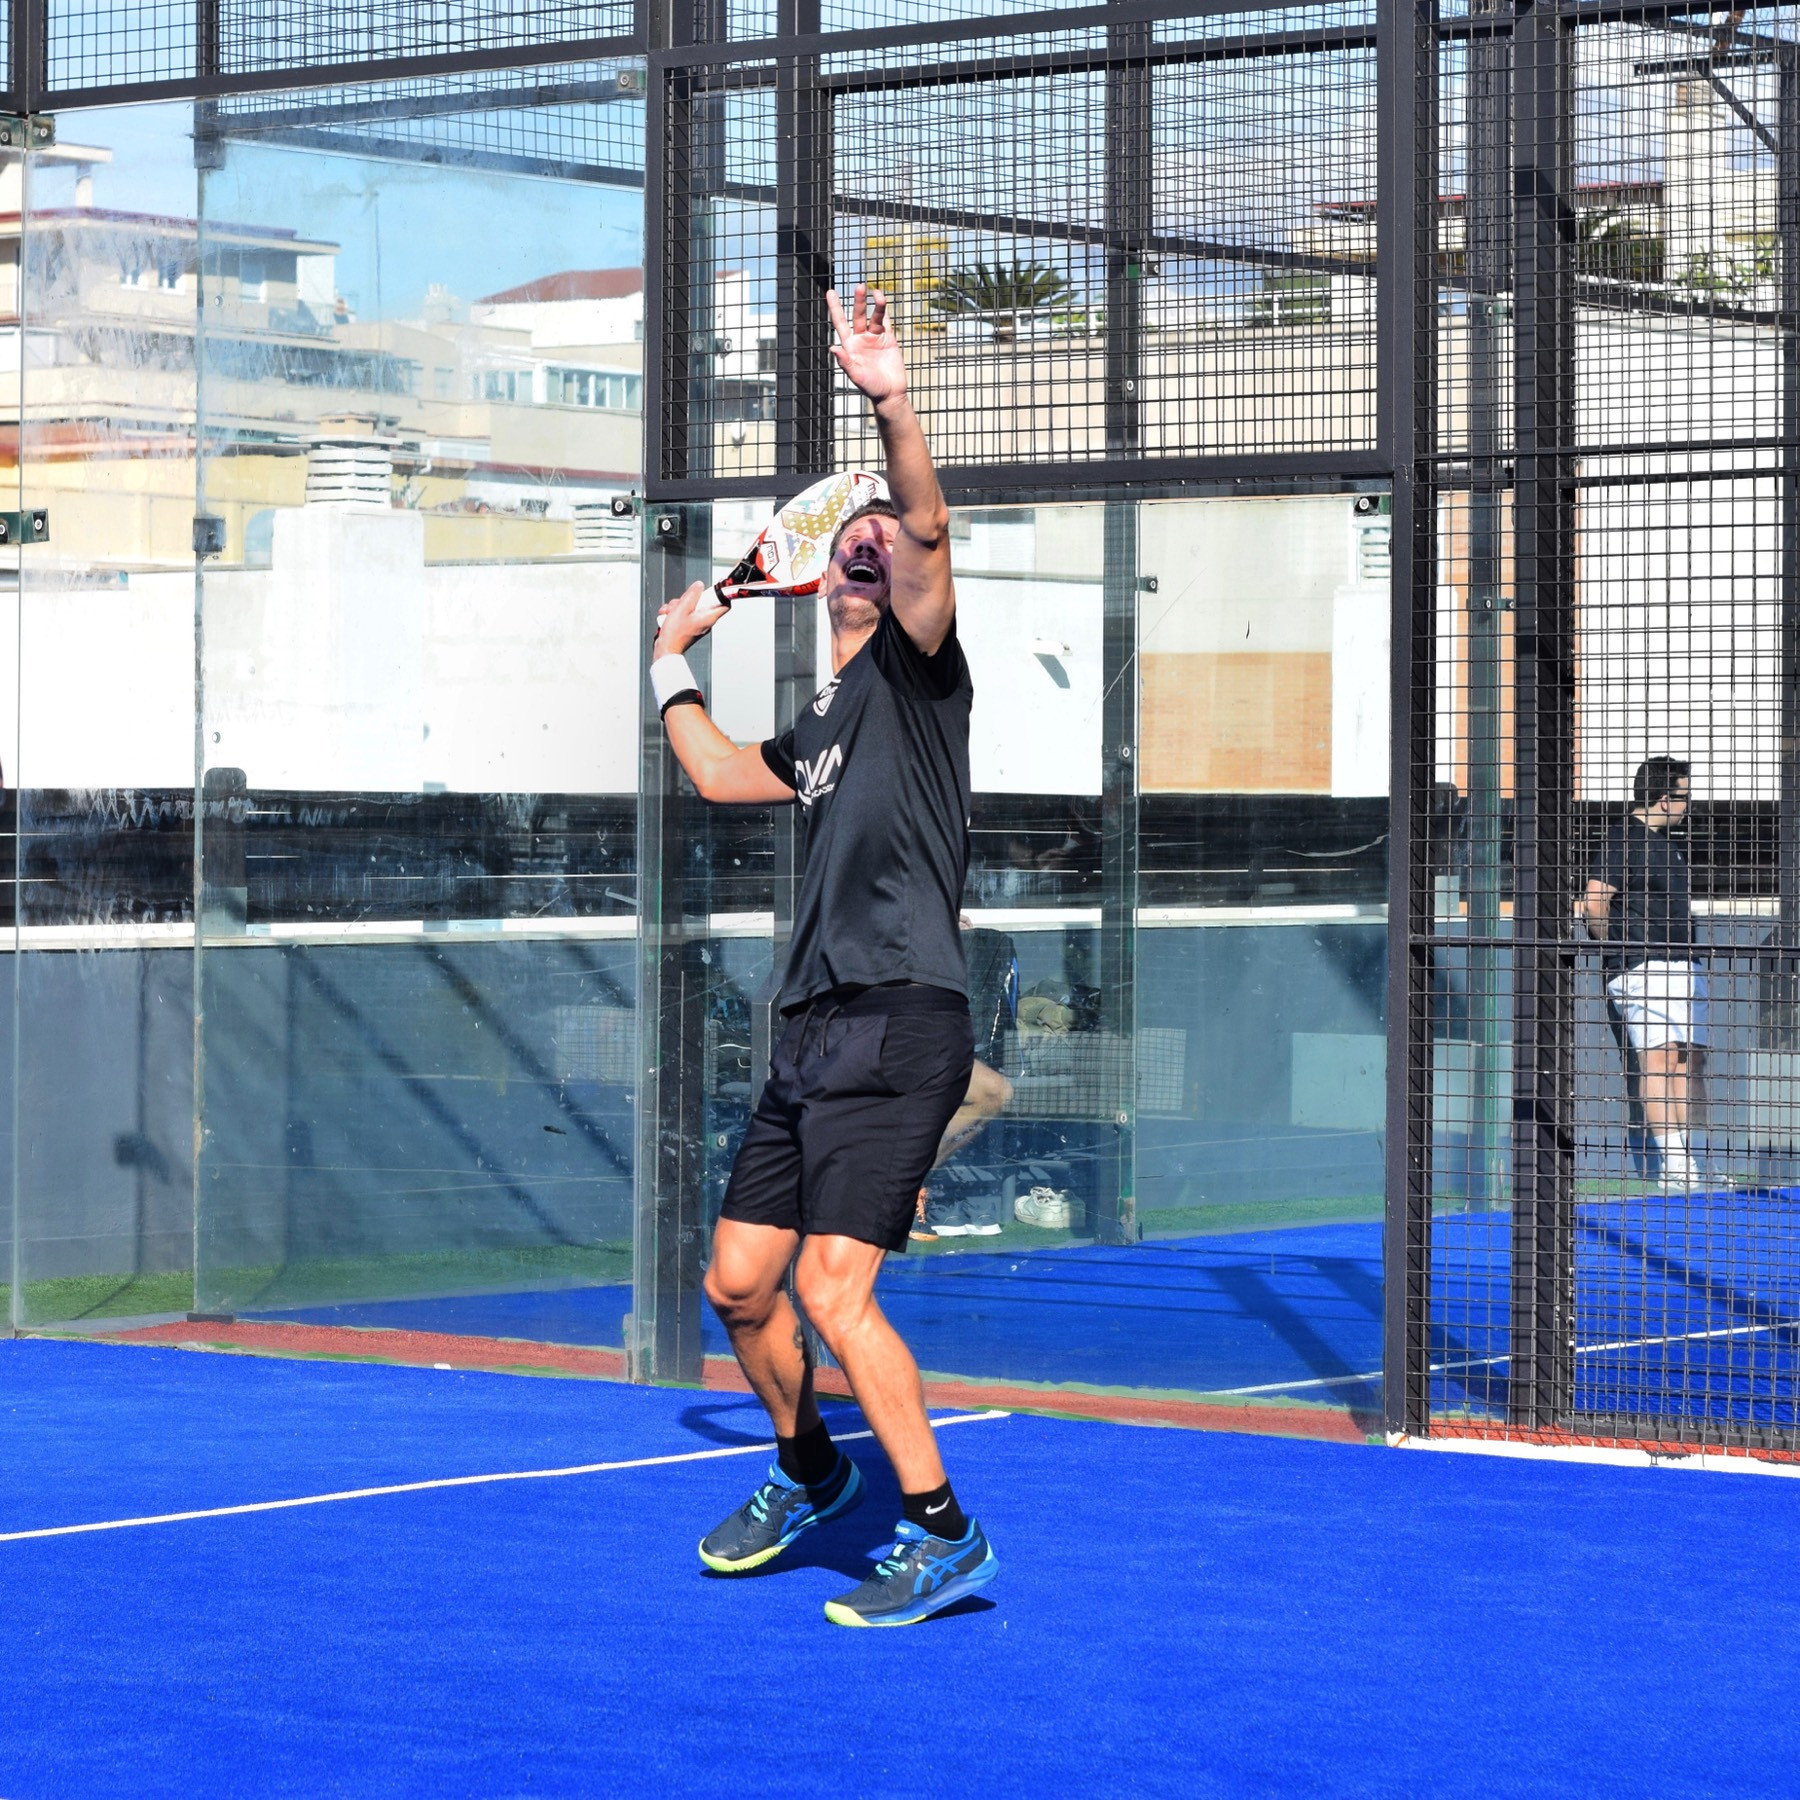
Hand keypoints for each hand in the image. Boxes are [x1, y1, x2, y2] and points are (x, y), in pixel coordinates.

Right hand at [653, 580, 728, 657]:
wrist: (666, 649)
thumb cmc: (674, 634)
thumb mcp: (682, 608)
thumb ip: (692, 595)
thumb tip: (699, 586)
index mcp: (708, 617)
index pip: (725, 604)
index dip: (720, 594)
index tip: (713, 588)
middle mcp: (705, 621)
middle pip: (703, 602)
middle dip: (689, 598)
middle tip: (681, 602)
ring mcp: (696, 623)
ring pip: (690, 606)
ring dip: (678, 605)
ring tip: (671, 611)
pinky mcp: (688, 626)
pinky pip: (684, 613)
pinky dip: (675, 611)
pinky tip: (668, 615)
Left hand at [827, 285, 907, 406]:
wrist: (890, 393)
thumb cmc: (871, 387)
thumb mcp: (855, 375)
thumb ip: (845, 362)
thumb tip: (833, 348)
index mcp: (850, 346)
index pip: (840, 322)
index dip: (835, 307)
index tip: (830, 292)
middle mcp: (861, 339)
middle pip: (857, 315)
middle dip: (858, 301)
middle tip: (859, 286)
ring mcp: (875, 338)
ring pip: (873, 316)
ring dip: (875, 304)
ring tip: (876, 292)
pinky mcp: (888, 339)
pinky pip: (886, 321)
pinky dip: (885, 310)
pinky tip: (882, 299)